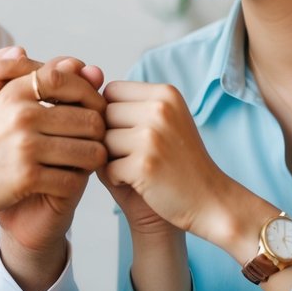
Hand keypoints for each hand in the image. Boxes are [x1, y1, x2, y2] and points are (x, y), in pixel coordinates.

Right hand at [0, 55, 105, 261]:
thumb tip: (22, 48)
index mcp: (14, 90)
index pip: (70, 79)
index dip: (90, 95)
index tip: (90, 110)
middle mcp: (21, 113)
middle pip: (90, 118)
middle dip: (97, 132)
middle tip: (92, 142)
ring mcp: (25, 146)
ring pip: (89, 150)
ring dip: (91, 159)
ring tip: (82, 162)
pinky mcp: (27, 177)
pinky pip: (73, 179)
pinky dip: (75, 183)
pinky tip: (65, 181)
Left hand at [102, 81, 236, 241]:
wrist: (209, 200)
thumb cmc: (177, 162)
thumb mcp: (163, 121)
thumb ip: (128, 108)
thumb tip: (81, 94)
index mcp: (165, 93)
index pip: (112, 90)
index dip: (113, 114)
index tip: (130, 133)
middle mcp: (160, 108)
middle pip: (103, 114)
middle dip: (111, 136)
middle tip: (135, 154)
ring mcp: (153, 136)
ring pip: (102, 140)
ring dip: (112, 158)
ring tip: (137, 167)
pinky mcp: (144, 164)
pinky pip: (106, 166)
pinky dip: (116, 178)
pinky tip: (139, 183)